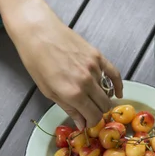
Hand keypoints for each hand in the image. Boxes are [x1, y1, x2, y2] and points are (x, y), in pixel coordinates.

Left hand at [0, 0, 122, 129]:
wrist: (37, 31)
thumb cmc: (36, 60)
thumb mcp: (48, 91)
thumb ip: (69, 108)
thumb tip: (81, 123)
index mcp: (73, 94)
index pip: (93, 116)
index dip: (91, 123)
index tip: (88, 123)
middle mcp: (86, 82)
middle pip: (103, 106)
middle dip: (98, 113)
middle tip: (90, 113)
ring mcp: (94, 68)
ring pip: (107, 92)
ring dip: (102, 98)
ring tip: (93, 99)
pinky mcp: (98, 56)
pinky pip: (114, 74)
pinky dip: (118, 85)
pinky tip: (117, 92)